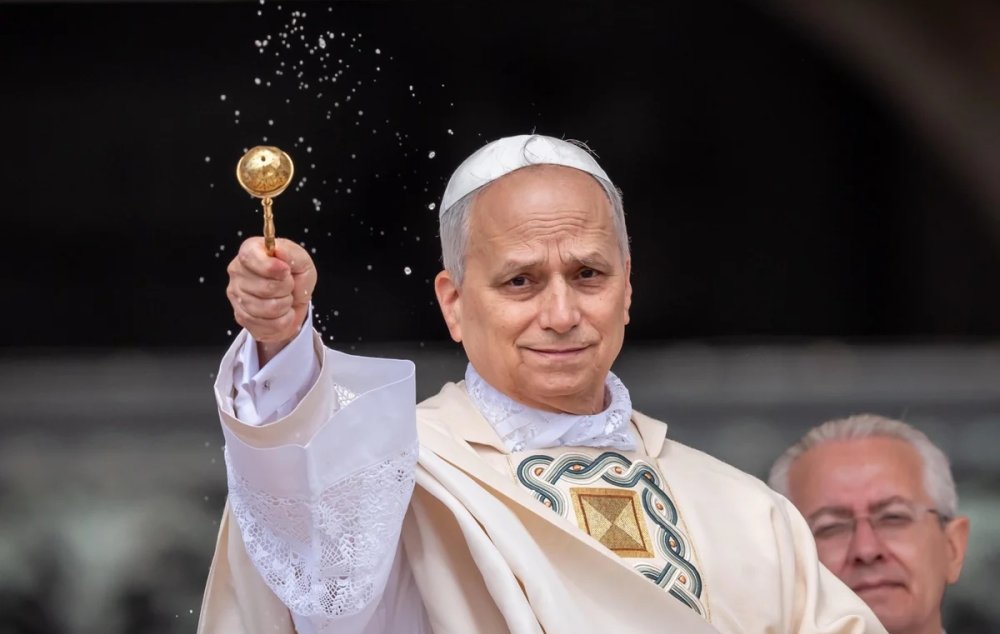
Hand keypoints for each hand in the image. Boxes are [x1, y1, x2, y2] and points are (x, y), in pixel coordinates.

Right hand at [226, 237, 316, 363]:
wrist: (295, 302)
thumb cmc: (296, 277)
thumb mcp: (301, 260)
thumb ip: (290, 252)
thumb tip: (277, 250)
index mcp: (249, 251)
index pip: (249, 257)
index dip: (272, 267)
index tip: (286, 271)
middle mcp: (237, 272)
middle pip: (266, 287)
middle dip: (287, 288)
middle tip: (288, 286)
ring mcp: (236, 296)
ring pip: (269, 308)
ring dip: (286, 305)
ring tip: (285, 298)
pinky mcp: (241, 317)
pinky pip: (269, 324)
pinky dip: (284, 320)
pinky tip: (281, 312)